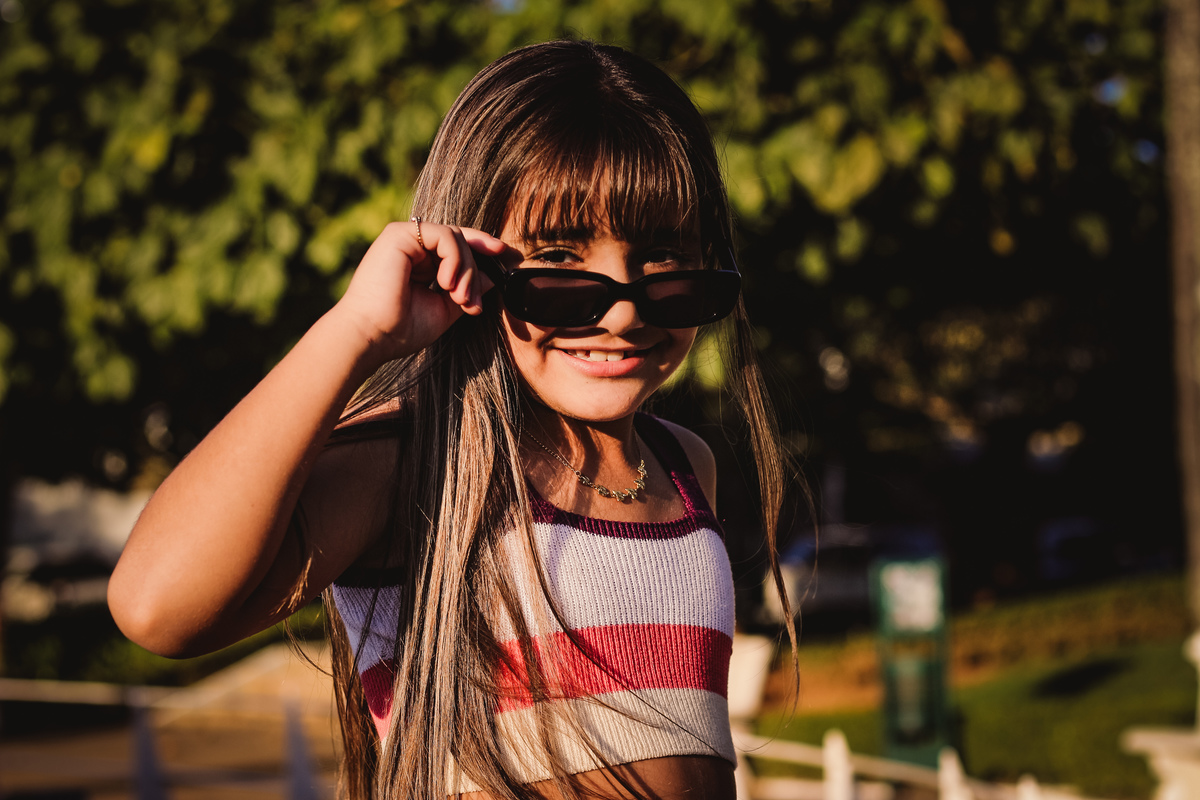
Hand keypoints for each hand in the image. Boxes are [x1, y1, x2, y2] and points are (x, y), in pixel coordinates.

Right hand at [332, 220, 504, 362]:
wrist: (371, 337)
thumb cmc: (401, 329)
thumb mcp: (445, 309)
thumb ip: (468, 290)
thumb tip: (493, 274)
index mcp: (418, 262)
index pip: (457, 247)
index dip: (483, 249)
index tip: (508, 257)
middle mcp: (411, 246)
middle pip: (461, 241)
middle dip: (475, 271)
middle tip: (472, 304)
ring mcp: (405, 237)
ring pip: (456, 238)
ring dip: (466, 270)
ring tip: (459, 298)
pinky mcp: (399, 233)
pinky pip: (445, 235)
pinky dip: (455, 259)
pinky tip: (447, 283)